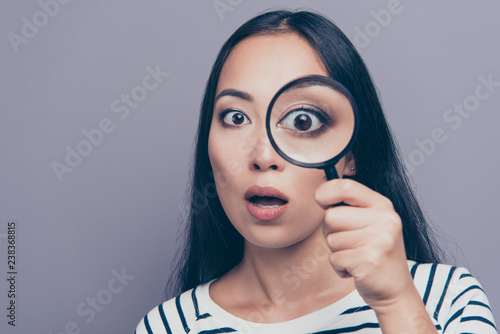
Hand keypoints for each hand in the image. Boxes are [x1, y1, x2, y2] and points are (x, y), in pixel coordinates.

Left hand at [315, 178, 414, 309]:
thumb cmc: (375, 253)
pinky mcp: (369, 261)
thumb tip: (318, 191)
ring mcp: (379, 240)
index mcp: (383, 206)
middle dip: (330, 232)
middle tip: (348, 243)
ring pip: (331, 239)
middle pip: (331, 216)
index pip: (346, 187)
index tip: (320, 200)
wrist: (395, 290)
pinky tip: (355, 269)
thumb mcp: (371, 222)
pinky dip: (339, 267)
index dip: (325, 191)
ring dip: (336, 252)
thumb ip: (350, 206)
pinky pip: (334, 258)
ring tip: (355, 256)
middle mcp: (385, 220)